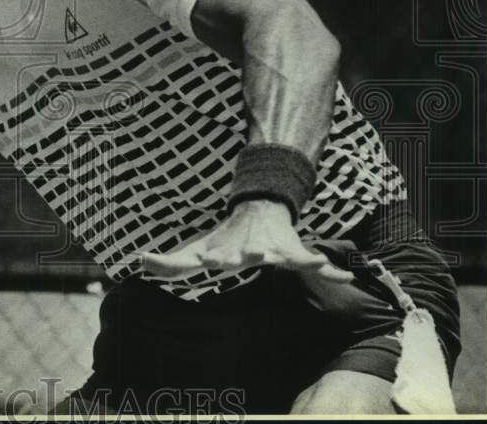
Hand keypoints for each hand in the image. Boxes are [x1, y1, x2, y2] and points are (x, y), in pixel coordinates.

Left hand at [140, 199, 353, 282]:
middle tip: (260, 256)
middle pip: (254, 252)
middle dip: (257, 253)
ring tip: (312, 262)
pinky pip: (317, 264)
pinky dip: (332, 270)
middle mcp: (253, 248)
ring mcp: (277, 250)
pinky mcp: (296, 253)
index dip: (216, 257)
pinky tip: (347, 276)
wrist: (260, 210)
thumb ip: (170, 262)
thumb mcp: (196, 250)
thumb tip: (138, 261)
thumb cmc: (225, 238)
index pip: (220, 255)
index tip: (213, 260)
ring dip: (299, 259)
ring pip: (290, 255)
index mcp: (228, 251)